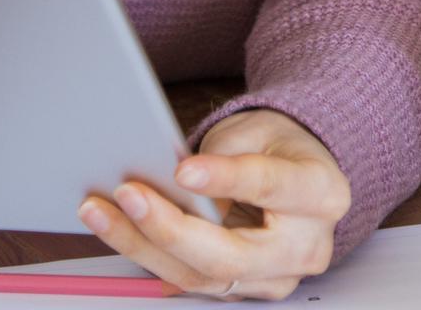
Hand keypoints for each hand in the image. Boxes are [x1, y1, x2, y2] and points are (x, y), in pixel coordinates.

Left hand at [77, 109, 349, 300]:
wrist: (298, 174)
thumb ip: (222, 155)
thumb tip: (166, 182)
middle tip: (127, 194)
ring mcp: (276, 278)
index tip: (183, 170)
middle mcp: (306, 246)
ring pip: (202, 276)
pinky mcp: (245, 290)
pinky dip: (150, 255)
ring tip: (99, 210)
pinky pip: (192, 281)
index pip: (273, 188)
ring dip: (143, 245)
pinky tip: (115, 229)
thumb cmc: (276, 146)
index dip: (227, 179)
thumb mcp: (258, 131)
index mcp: (321, 193)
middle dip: (171, 228)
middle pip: (231, 255)